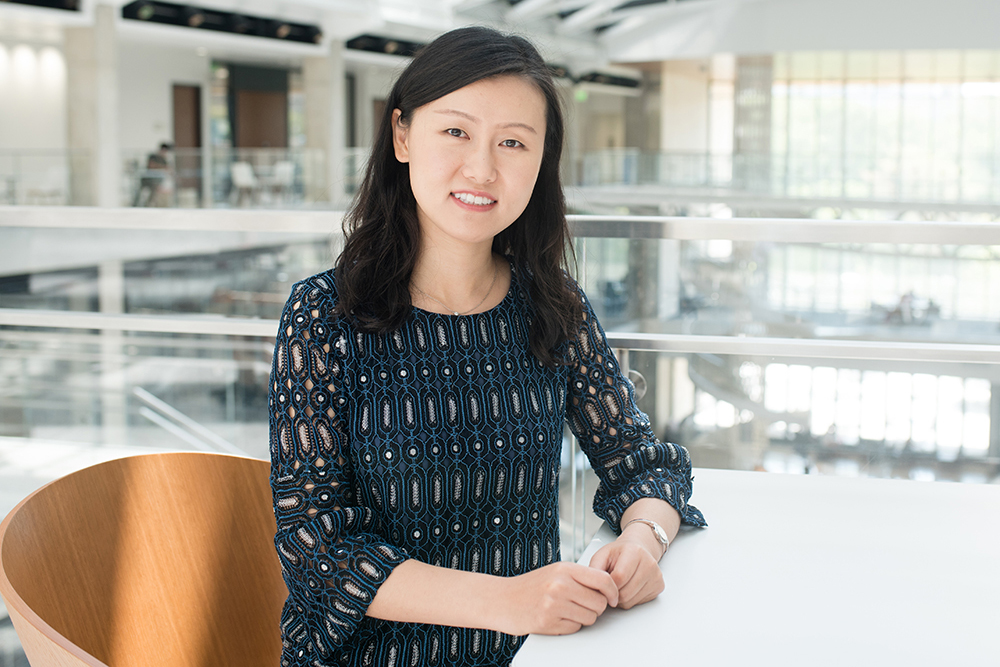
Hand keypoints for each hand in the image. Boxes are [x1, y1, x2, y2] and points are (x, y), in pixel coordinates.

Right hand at [497, 561, 618, 635]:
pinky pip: (575, 628)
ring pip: (590, 617)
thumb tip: (607, 587)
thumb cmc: (530, 586)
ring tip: (567, 611)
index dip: (613, 591)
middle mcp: (560, 585)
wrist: (502, 599)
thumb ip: (579, 577)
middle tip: (584, 605)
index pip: (603, 580)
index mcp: (565, 569)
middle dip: (596, 607)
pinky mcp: (548, 622)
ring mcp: (554, 604)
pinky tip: (557, 618)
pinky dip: (570, 626)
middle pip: (599, 602)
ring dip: (583, 618)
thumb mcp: (555, 572)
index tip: (613, 598)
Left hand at [588, 525, 664, 609]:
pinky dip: (630, 599)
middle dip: (613, 593)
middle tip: (610, 585)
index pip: (619, 578)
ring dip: (620, 598)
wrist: (638, 548)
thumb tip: (594, 589)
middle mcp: (649, 563)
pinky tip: (628, 587)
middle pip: (625, 593)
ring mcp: (656, 576)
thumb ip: (595, 569)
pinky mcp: (659, 586)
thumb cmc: (619, 553)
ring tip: (619, 585)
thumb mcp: (602, 555)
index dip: (608, 585)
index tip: (604, 583)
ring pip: (631, 601)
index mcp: (634, 551)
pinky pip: (639, 602)